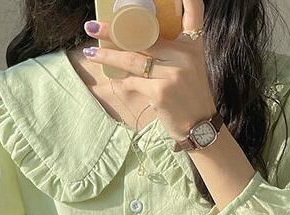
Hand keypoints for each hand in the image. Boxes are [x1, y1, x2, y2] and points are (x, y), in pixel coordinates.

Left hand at [82, 0, 215, 141]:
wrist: (200, 127)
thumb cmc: (190, 96)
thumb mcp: (190, 66)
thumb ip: (171, 50)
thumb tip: (136, 39)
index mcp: (193, 44)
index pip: (194, 10)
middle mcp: (184, 54)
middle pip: (144, 35)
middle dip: (114, 30)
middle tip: (92, 27)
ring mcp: (172, 73)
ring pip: (132, 58)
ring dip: (108, 55)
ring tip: (90, 52)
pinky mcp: (160, 92)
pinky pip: (133, 81)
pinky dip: (121, 81)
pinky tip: (110, 79)